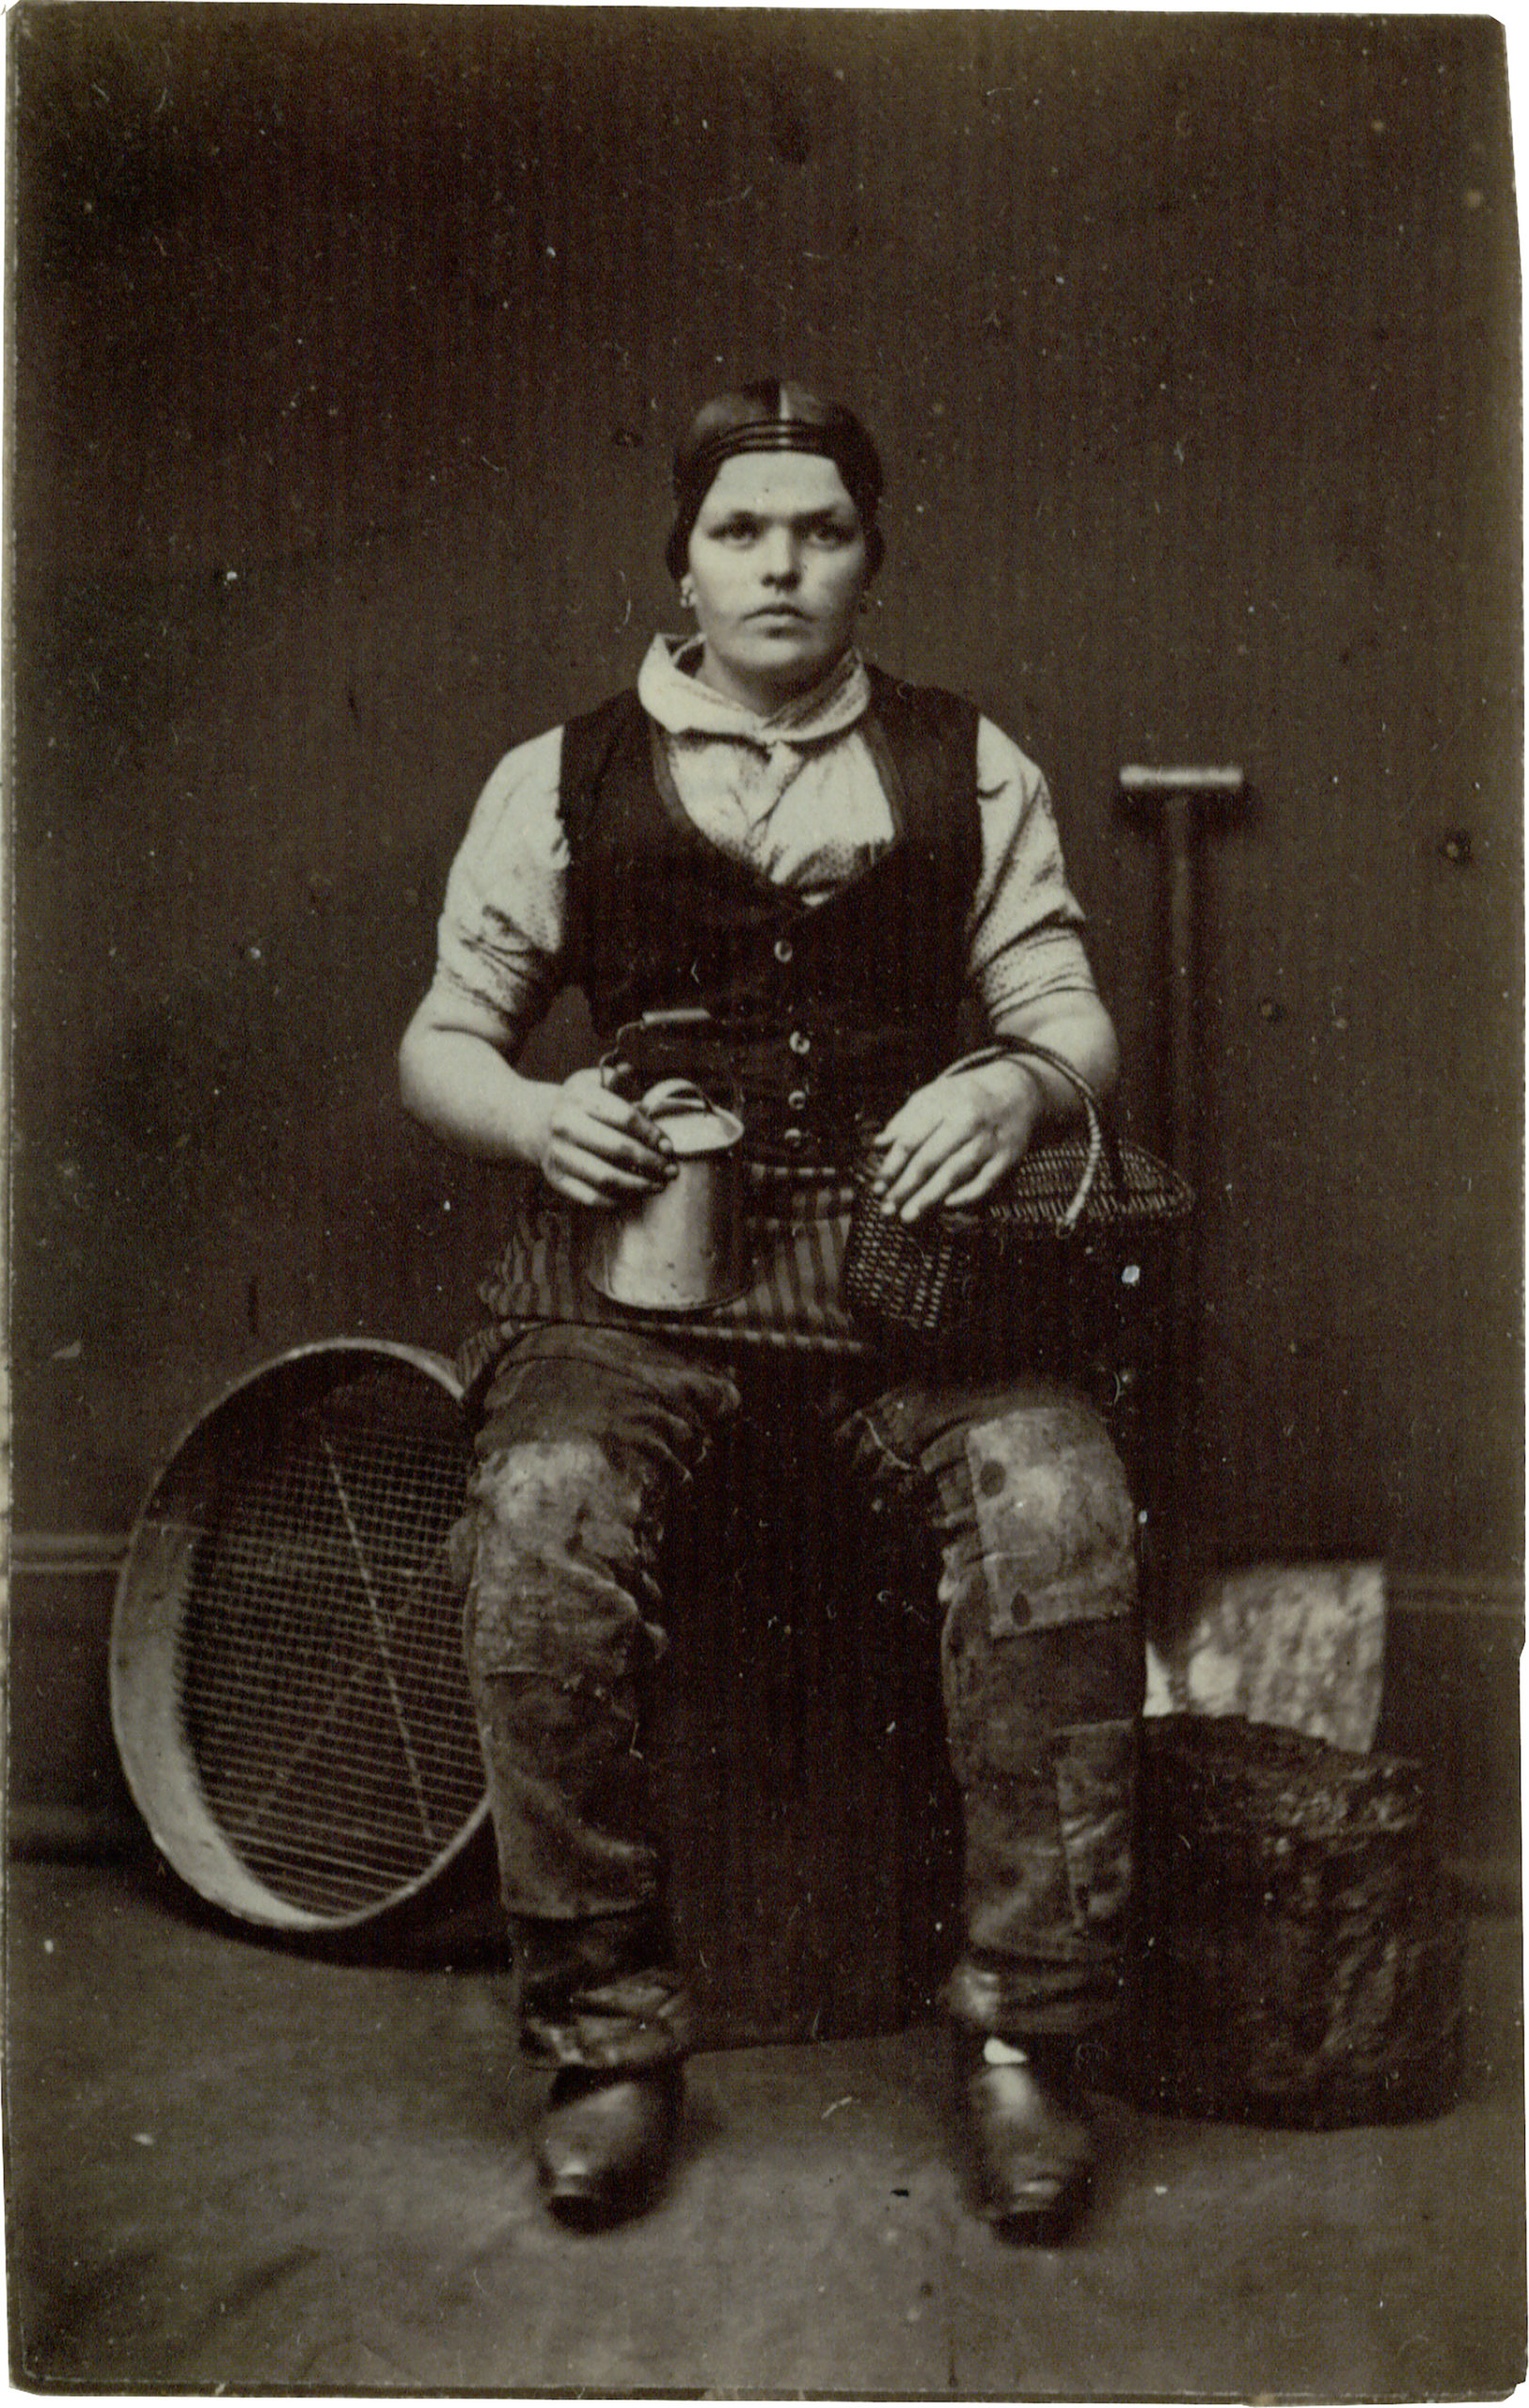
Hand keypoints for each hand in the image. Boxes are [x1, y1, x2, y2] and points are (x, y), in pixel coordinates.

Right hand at [533, 1066, 676, 1208]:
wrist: (539, 1124)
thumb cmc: (580, 1104)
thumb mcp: (593, 1083)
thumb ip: (615, 1079)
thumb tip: (629, 1070)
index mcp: (578, 1098)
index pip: (625, 1118)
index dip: (651, 1134)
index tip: (667, 1146)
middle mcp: (564, 1125)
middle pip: (619, 1149)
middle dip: (651, 1162)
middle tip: (671, 1170)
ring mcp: (558, 1154)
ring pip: (607, 1177)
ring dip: (639, 1185)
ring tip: (658, 1186)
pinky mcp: (556, 1178)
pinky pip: (590, 1198)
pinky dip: (616, 1201)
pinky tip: (634, 1196)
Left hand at [869, 1060, 1044, 1223]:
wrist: (1017, 1092)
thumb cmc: (965, 1097)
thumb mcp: (934, 1096)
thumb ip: (905, 1119)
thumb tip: (877, 1144)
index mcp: (944, 1103)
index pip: (912, 1139)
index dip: (892, 1165)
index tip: (878, 1187)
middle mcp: (967, 1121)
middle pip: (930, 1159)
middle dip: (906, 1186)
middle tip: (887, 1209)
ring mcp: (989, 1140)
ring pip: (955, 1172)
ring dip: (929, 1197)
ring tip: (908, 1216)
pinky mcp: (1008, 1157)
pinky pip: (985, 1181)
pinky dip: (967, 1195)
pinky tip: (947, 1206)